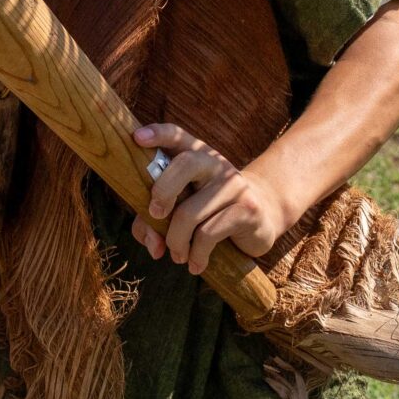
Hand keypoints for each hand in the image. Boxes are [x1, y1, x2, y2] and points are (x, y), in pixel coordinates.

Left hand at [131, 123, 295, 273]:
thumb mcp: (181, 211)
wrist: (261, 218)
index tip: (137, 139)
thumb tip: (153, 246)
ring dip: (176, 242)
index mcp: (197, 156)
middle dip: (162, 192)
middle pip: (185, 164)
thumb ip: (155, 223)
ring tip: (178, 256)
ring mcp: (234, 184)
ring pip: (190, 212)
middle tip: (155, 215)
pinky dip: (196, 254)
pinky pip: (209, 233)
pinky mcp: (247, 209)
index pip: (177, 136)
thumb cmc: (210, 213)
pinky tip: (197, 263)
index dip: (157, 134)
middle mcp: (216, 164)